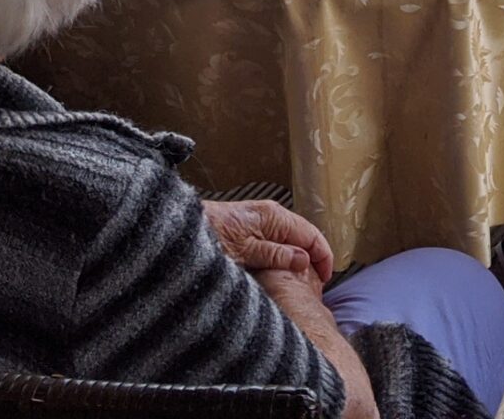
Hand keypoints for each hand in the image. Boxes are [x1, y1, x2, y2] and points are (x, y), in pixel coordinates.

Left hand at [203, 199, 334, 281]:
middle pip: (303, 238)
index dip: (323, 257)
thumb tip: (303, 260)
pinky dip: (281, 259)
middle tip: (313, 288)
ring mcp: (259, 223)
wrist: (177, 230)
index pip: (312, 235)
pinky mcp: (247, 231)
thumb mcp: (245, 252)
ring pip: (288, 243)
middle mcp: (270, 216)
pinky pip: (273, 245)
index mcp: (274, 216)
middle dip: (311, 261)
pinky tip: (278, 275)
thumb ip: (275, 255)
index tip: (325, 280)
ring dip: (296, 262)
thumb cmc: (208, 237)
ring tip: (299, 285)